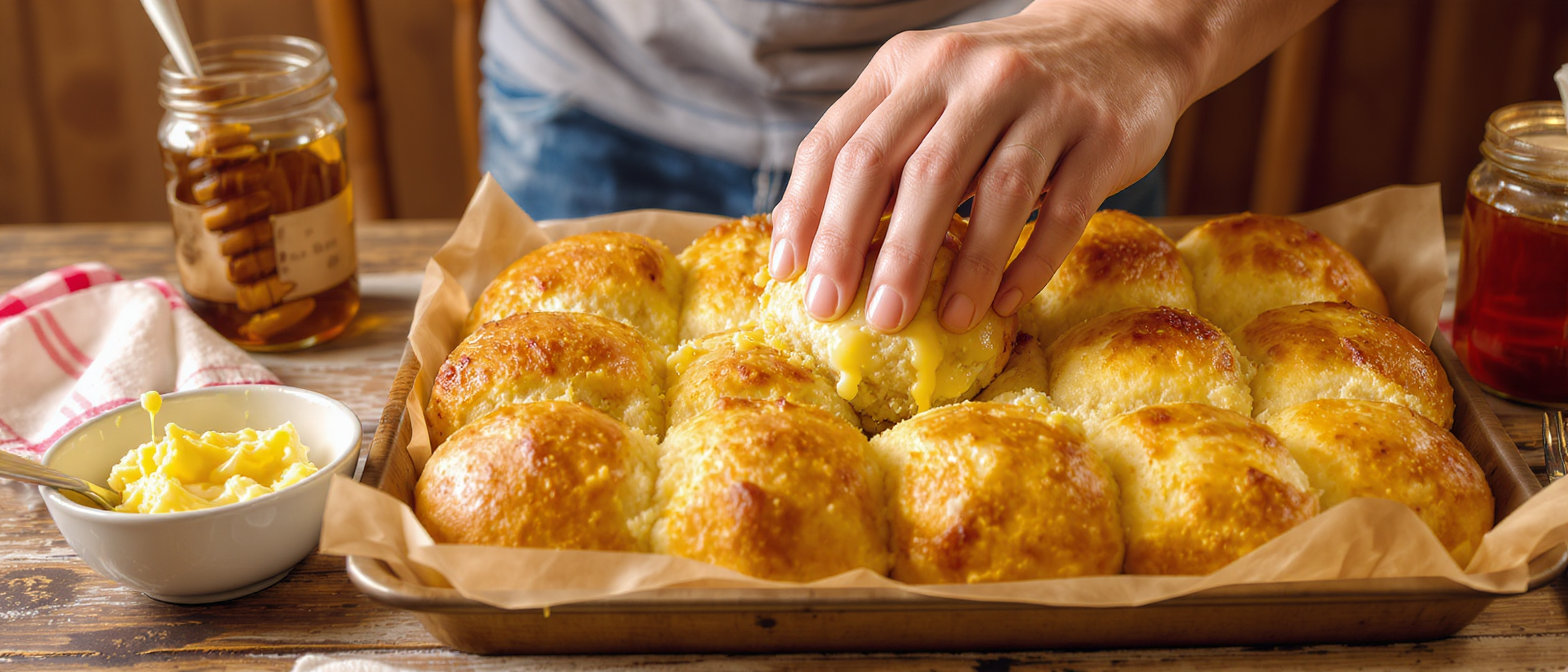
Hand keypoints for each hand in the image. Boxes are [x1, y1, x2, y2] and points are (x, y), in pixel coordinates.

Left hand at [768, 0, 1331, 333]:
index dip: (810, 215)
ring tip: (941, 322)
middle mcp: (968, 72)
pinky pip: (1060, 210)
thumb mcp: (928, 96)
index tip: (793, 278)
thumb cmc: (1001, 92)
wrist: (1120, 39)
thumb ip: (873, 151)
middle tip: (856, 317)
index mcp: (908, 65)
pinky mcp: (1100, 132)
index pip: (841, 144)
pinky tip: (1004, 303)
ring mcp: (1040, 99)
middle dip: (876, 253)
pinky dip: (1029, 262)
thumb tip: (800, 242)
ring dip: (961, 269)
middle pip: (908, 171)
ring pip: (990, 192)